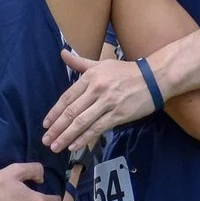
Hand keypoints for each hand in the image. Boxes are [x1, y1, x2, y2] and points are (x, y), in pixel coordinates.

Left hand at [42, 47, 156, 154]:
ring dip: (67, 136)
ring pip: (82, 122)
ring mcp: (107, 103)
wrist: (153, 78)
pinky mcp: (118, 114)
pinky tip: (74, 145)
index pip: (67, 98)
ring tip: (56, 146)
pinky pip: (97, 128)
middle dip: (57, 128)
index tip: (46, 124)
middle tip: (46, 140)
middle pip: (72, 112)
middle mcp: (96, 89)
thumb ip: (80, 63)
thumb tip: (62, 53)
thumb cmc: (125, 72)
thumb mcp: (101, 64)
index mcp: (90, 77)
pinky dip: (85, 138)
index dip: (54, 112)